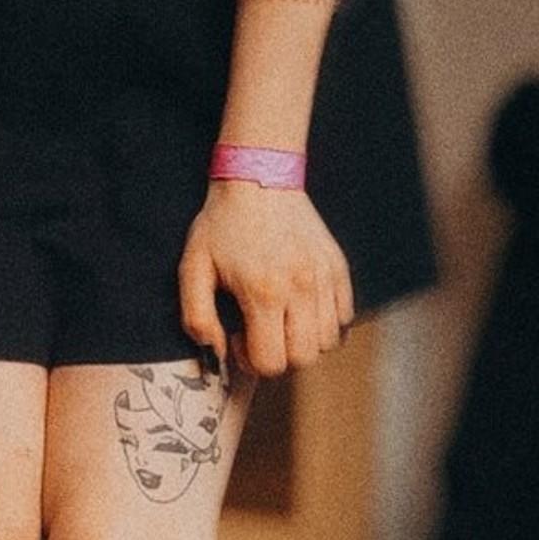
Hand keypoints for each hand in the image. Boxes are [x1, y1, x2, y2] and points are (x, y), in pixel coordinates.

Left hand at [178, 180, 354, 377]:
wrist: (258, 177)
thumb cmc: (221, 225)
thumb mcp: (193, 268)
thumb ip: (196, 317)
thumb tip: (216, 350)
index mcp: (264, 292)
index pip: (271, 362)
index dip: (251, 360)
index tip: (240, 336)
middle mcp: (301, 288)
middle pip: (304, 358)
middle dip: (280, 356)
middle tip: (261, 331)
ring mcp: (325, 278)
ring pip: (328, 342)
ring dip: (303, 341)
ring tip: (282, 320)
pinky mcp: (339, 267)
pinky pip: (345, 317)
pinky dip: (325, 322)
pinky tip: (302, 307)